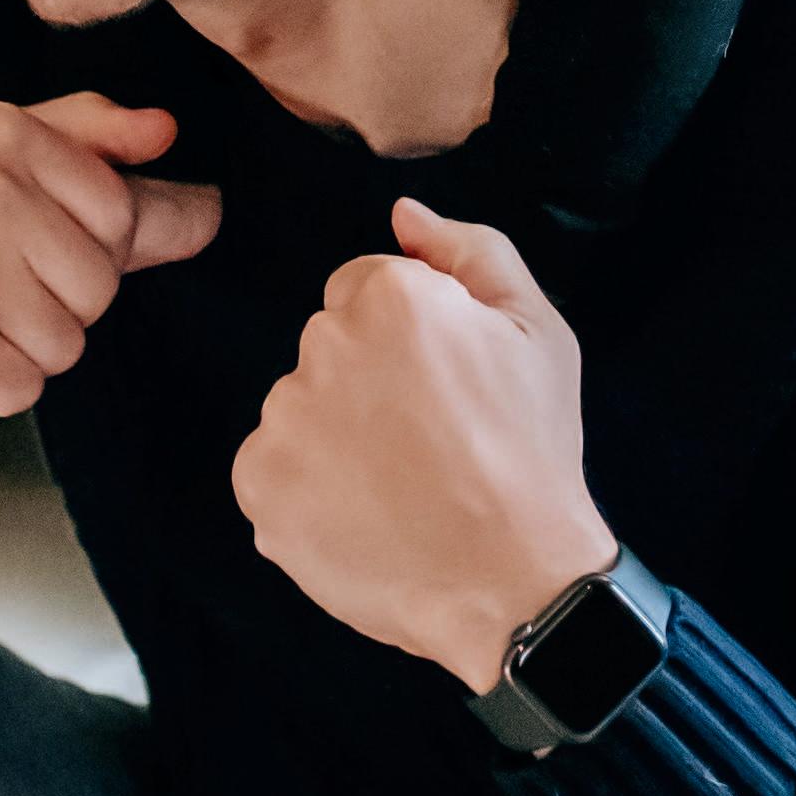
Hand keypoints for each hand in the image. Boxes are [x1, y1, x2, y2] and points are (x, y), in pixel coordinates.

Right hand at [0, 94, 220, 423]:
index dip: (84, 243)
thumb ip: (85, 134)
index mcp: (4, 134)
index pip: (122, 212)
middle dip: (55, 299)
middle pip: (101, 284)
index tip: (25, 241)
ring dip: (22, 347)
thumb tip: (169, 134)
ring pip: (69, 343)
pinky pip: (25, 389)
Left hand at [230, 198, 611, 691]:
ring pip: (299, 407)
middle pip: (328, 345)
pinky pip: (272, 467)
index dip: (408, 337)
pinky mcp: (259, 487)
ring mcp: (284, 420)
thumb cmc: (532, 452)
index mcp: (389, 295)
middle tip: (428, 437)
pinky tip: (363, 515)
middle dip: (367, 379)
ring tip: (399, 484)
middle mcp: (322, 345)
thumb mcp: (536, 330)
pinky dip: (307, 489)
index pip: (364, 288)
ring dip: (334, 434)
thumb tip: (402, 214)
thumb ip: (469, 250)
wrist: (510, 582)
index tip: (443, 384)